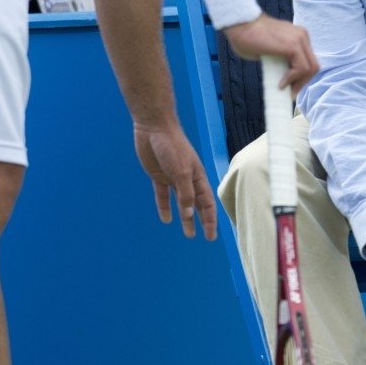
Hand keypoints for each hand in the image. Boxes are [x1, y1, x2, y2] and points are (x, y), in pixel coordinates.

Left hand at [133, 122, 216, 240]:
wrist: (154, 127)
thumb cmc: (171, 145)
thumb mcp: (180, 171)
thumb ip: (185, 193)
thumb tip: (190, 213)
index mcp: (197, 176)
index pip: (207, 202)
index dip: (210, 219)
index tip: (211, 236)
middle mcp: (187, 179)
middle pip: (197, 204)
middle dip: (202, 221)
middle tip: (206, 237)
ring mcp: (173, 178)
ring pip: (181, 202)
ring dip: (185, 217)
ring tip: (188, 233)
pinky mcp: (158, 176)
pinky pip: (163, 195)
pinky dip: (165, 207)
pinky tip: (166, 219)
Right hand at [223, 13, 318, 90]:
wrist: (239, 24)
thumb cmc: (247, 36)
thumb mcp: (268, 51)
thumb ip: (278, 60)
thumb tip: (280, 76)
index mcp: (297, 35)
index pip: (309, 60)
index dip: (301, 77)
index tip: (290, 87)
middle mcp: (302, 35)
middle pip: (313, 65)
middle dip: (302, 82)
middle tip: (290, 93)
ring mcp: (299, 39)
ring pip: (311, 68)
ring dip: (298, 83)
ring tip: (283, 89)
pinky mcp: (293, 45)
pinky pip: (301, 68)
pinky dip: (292, 79)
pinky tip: (280, 84)